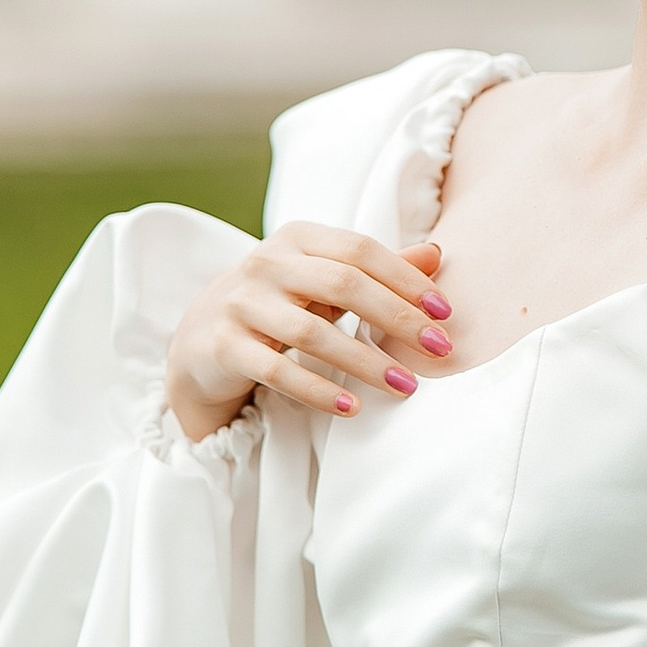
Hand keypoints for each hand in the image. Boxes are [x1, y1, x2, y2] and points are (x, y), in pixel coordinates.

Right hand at [164, 223, 453, 440]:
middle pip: (343, 284)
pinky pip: (277, 370)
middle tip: (439, 350)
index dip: (406, 279)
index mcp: (298, 238)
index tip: (445, 313)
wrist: (201, 340)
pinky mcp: (225, 346)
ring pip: (313, 332)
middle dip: (398, 319)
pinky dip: (317, 391)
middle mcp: (266, 263)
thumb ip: (377, 269)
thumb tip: (436, 254)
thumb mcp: (324, 280)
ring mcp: (241, 304)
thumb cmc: (279, 304)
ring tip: (406, 386)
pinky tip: (352, 408)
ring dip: (366, 362)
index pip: (360, 250)